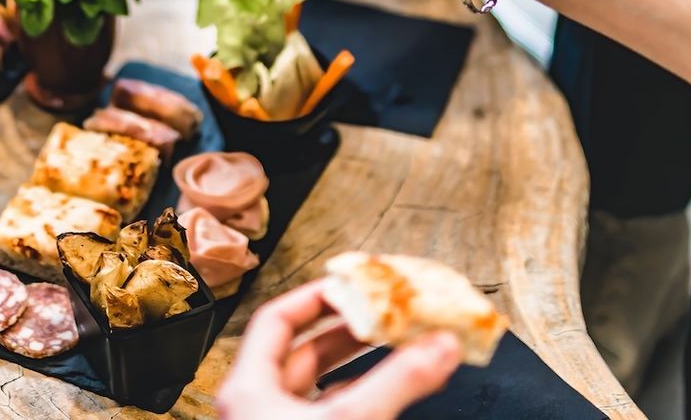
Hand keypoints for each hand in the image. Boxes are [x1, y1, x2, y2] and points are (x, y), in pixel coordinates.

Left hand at [217, 281, 460, 419]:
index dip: (317, 298)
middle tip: (389, 314)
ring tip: (399, 346)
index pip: (277, 321)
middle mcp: (258, 410)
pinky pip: (334, 417)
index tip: (355, 285)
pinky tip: (391, 394)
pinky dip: (364, 400)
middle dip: (350, 332)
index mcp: (248, 390)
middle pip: (303, 353)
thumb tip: (442, 346)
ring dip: (361, 367)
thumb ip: (398, 383)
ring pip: (321, 389)